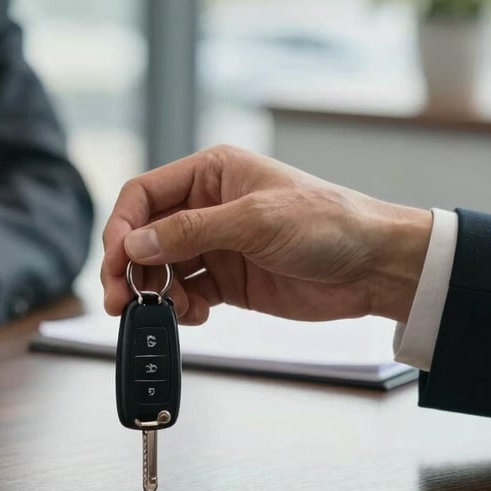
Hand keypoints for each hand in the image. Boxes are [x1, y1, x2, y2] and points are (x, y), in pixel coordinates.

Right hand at [102, 145, 431, 324]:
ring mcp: (218, 245)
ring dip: (154, 293)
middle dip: (129, 267)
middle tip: (120, 298)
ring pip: (162, 269)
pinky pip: (188, 294)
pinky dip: (182, 309)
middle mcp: (209, 207)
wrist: (375, 267)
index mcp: (213, 174)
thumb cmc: (329, 223)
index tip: (115, 260)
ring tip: (164, 312)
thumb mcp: (255, 220)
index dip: (123, 227)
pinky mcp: (229, 279)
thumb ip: (190, 232)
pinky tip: (195, 316)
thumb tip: (135, 245)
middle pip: (147, 235)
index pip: (145, 194)